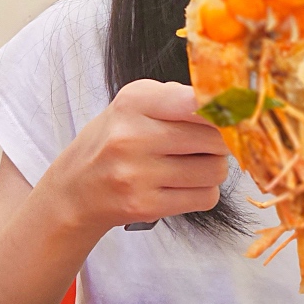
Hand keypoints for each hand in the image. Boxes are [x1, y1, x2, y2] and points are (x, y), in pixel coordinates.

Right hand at [38, 79, 228, 233]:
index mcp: (133, 103)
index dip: (222, 109)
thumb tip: (225, 103)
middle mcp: (132, 137)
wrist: (75, 190)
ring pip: (215, 170)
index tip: (228, 114)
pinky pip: (205, 197)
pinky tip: (187, 185)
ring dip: (215, 167)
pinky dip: (205, 191)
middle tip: (210, 142)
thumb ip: (177, 97)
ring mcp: (137, 175)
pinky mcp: (145, 206)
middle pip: (214, 138)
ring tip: (196, 163)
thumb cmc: (112, 141)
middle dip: (222, 141)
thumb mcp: (134, 105)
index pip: (197, 101)